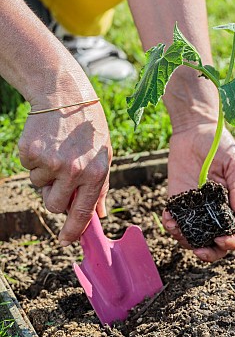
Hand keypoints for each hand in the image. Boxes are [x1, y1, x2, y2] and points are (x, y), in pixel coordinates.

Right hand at [18, 102, 111, 244]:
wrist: (65, 95)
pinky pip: (29, 169)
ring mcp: (49, 162)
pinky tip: (46, 142)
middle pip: (55, 205)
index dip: (73, 231)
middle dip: (55, 197)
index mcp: (95, 173)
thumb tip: (99, 215)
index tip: (65, 241)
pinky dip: (35, 160)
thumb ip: (101, 187)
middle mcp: (73, 171)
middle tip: (61, 177)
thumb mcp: (104, 155)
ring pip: (39, 186)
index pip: (83, 212)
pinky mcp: (30, 153)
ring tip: (56, 150)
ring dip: (45, 175)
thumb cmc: (88, 127)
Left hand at [162, 123, 234, 261]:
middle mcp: (213, 211)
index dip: (232, 242)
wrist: (195, 130)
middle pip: (214, 243)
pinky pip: (173, 220)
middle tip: (199, 251)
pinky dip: (170, 225)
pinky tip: (169, 220)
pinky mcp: (176, 200)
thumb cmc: (221, 145)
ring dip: (185, 240)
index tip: (222, 239)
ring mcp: (194, 208)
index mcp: (232, 205)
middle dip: (208, 253)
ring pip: (192, 237)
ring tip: (179, 230)